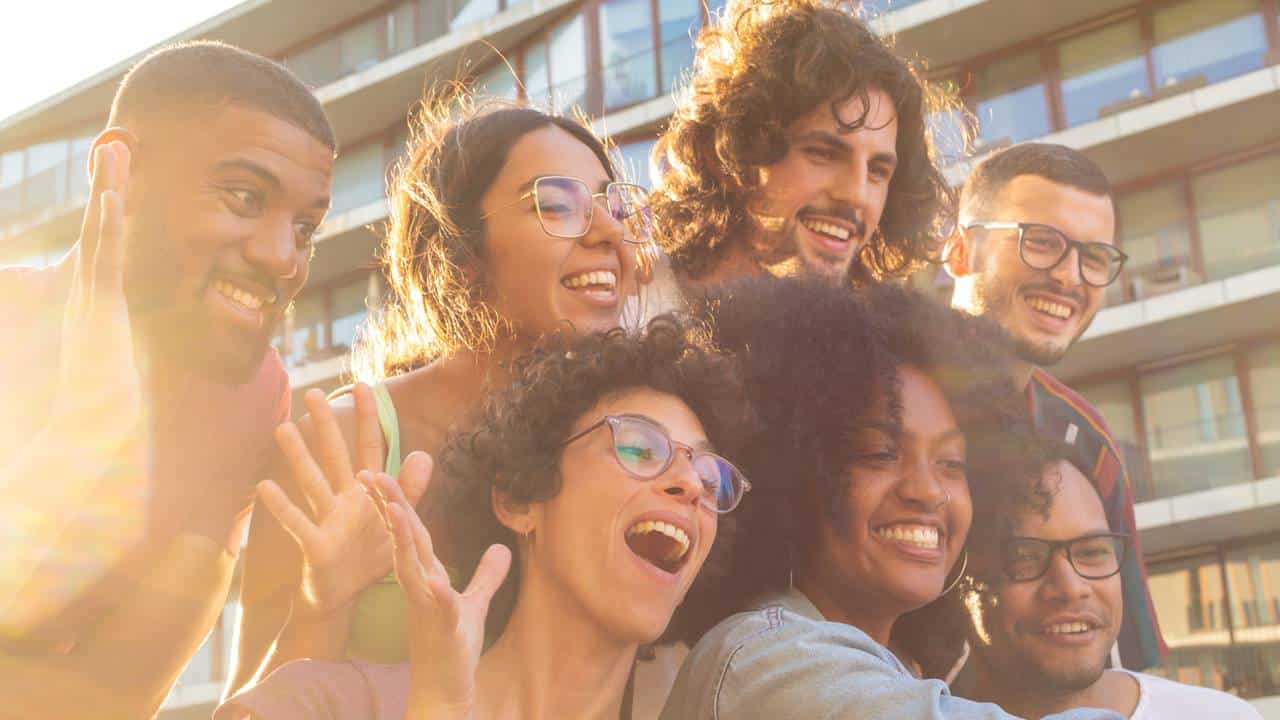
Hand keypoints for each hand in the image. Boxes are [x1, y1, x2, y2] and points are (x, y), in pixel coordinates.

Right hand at [49, 142, 138, 437]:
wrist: (91, 438)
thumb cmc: (110, 410)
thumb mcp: (128, 367)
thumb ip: (132, 347)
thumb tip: (144, 342)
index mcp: (100, 306)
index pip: (108, 248)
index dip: (113, 213)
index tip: (121, 181)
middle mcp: (90, 297)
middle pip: (100, 230)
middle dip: (108, 187)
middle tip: (116, 147)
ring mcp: (91, 301)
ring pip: (100, 235)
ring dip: (107, 192)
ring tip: (115, 153)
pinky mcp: (97, 310)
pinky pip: (103, 260)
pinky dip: (106, 228)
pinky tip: (111, 198)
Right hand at [257, 385, 427, 617]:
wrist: (347, 596)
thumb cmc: (370, 556)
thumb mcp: (398, 523)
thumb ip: (409, 490)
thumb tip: (423, 454)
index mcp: (367, 491)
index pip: (371, 447)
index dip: (368, 417)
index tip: (364, 384)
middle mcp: (344, 498)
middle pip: (336, 455)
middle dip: (325, 424)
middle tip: (312, 392)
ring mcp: (327, 519)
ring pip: (312, 482)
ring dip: (298, 456)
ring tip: (282, 429)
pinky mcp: (316, 544)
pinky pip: (298, 522)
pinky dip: (282, 506)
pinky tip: (265, 486)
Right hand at [366, 472, 510, 713]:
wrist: (444, 693)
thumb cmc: (453, 649)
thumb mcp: (475, 604)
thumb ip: (486, 576)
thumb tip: (501, 549)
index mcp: (426, 576)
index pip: (411, 532)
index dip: (398, 503)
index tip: (379, 475)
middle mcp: (421, 587)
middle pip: (404, 540)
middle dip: (390, 507)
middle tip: (369, 476)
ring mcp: (429, 607)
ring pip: (413, 567)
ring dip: (405, 540)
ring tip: (397, 511)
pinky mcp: (444, 629)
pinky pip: (441, 608)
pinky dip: (440, 593)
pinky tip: (440, 581)